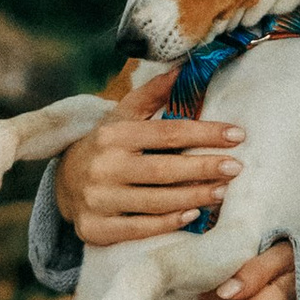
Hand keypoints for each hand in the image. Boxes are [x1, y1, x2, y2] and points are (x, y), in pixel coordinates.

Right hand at [55, 68, 244, 249]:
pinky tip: (193, 215)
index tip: (236, 135)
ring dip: (195, 197)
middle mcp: (104, 166)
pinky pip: (141, 228)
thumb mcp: (122, 116)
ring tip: (222, 191)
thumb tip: (183, 70)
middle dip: (205, 168)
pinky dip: (169, 223)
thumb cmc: (105, 146)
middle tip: (236, 168)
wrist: (63, 184)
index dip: (205, 133)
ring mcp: (99, 200)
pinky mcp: (97, 229)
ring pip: (157, 201)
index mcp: (113, 135)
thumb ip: (152, 94)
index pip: (167, 133)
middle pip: (164, 170)